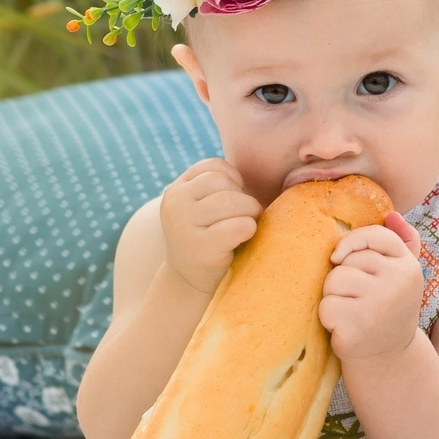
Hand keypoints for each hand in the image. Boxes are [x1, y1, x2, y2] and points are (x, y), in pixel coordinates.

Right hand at [158, 159, 260, 294]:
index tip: (235, 199)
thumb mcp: (202, 208)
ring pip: (231, 201)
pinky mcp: (201, 248)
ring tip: (248, 223)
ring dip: (250, 211)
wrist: (189, 282)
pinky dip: (249, 228)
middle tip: (248, 215)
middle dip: (243, 197)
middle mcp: (175, 204)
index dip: (233, 180)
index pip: (213, 167)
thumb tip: (263, 156)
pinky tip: (244, 237)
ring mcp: (184, 226)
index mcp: (176, 190)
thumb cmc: (207, 238)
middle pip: (222, 182)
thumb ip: (218, 186)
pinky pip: (237, 226)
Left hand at [319, 212, 426, 363]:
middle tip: (356, 299)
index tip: (340, 258)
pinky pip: (326, 307)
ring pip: (333, 281)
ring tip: (349, 312)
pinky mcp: (357, 326)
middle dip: (342, 278)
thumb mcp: (402, 277)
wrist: (389, 357)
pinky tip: (344, 329)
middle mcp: (397, 282)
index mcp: (408, 265)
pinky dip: (328, 319)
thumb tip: (393, 214)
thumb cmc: (388, 309)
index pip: (374, 235)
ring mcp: (378, 304)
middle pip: (347, 261)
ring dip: (333, 297)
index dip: (350, 243)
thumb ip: (403, 243)